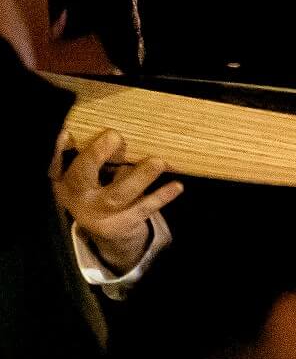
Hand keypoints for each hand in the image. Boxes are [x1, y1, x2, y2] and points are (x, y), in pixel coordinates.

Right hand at [52, 129, 181, 275]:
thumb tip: (114, 130)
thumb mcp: (89, 175)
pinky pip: (143, 208)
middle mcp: (77, 197)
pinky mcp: (122, 223)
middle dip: (95, 156)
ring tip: (158, 162)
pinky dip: (160, 197)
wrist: (107, 228)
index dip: (58, 149)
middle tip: (113, 136)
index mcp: (64, 181)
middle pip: (81, 177)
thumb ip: (94, 157)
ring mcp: (99, 213)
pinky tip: (176, 186)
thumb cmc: (99, 189)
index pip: (56, 163)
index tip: (66, 133)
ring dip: (139, 177)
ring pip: (118, 194)